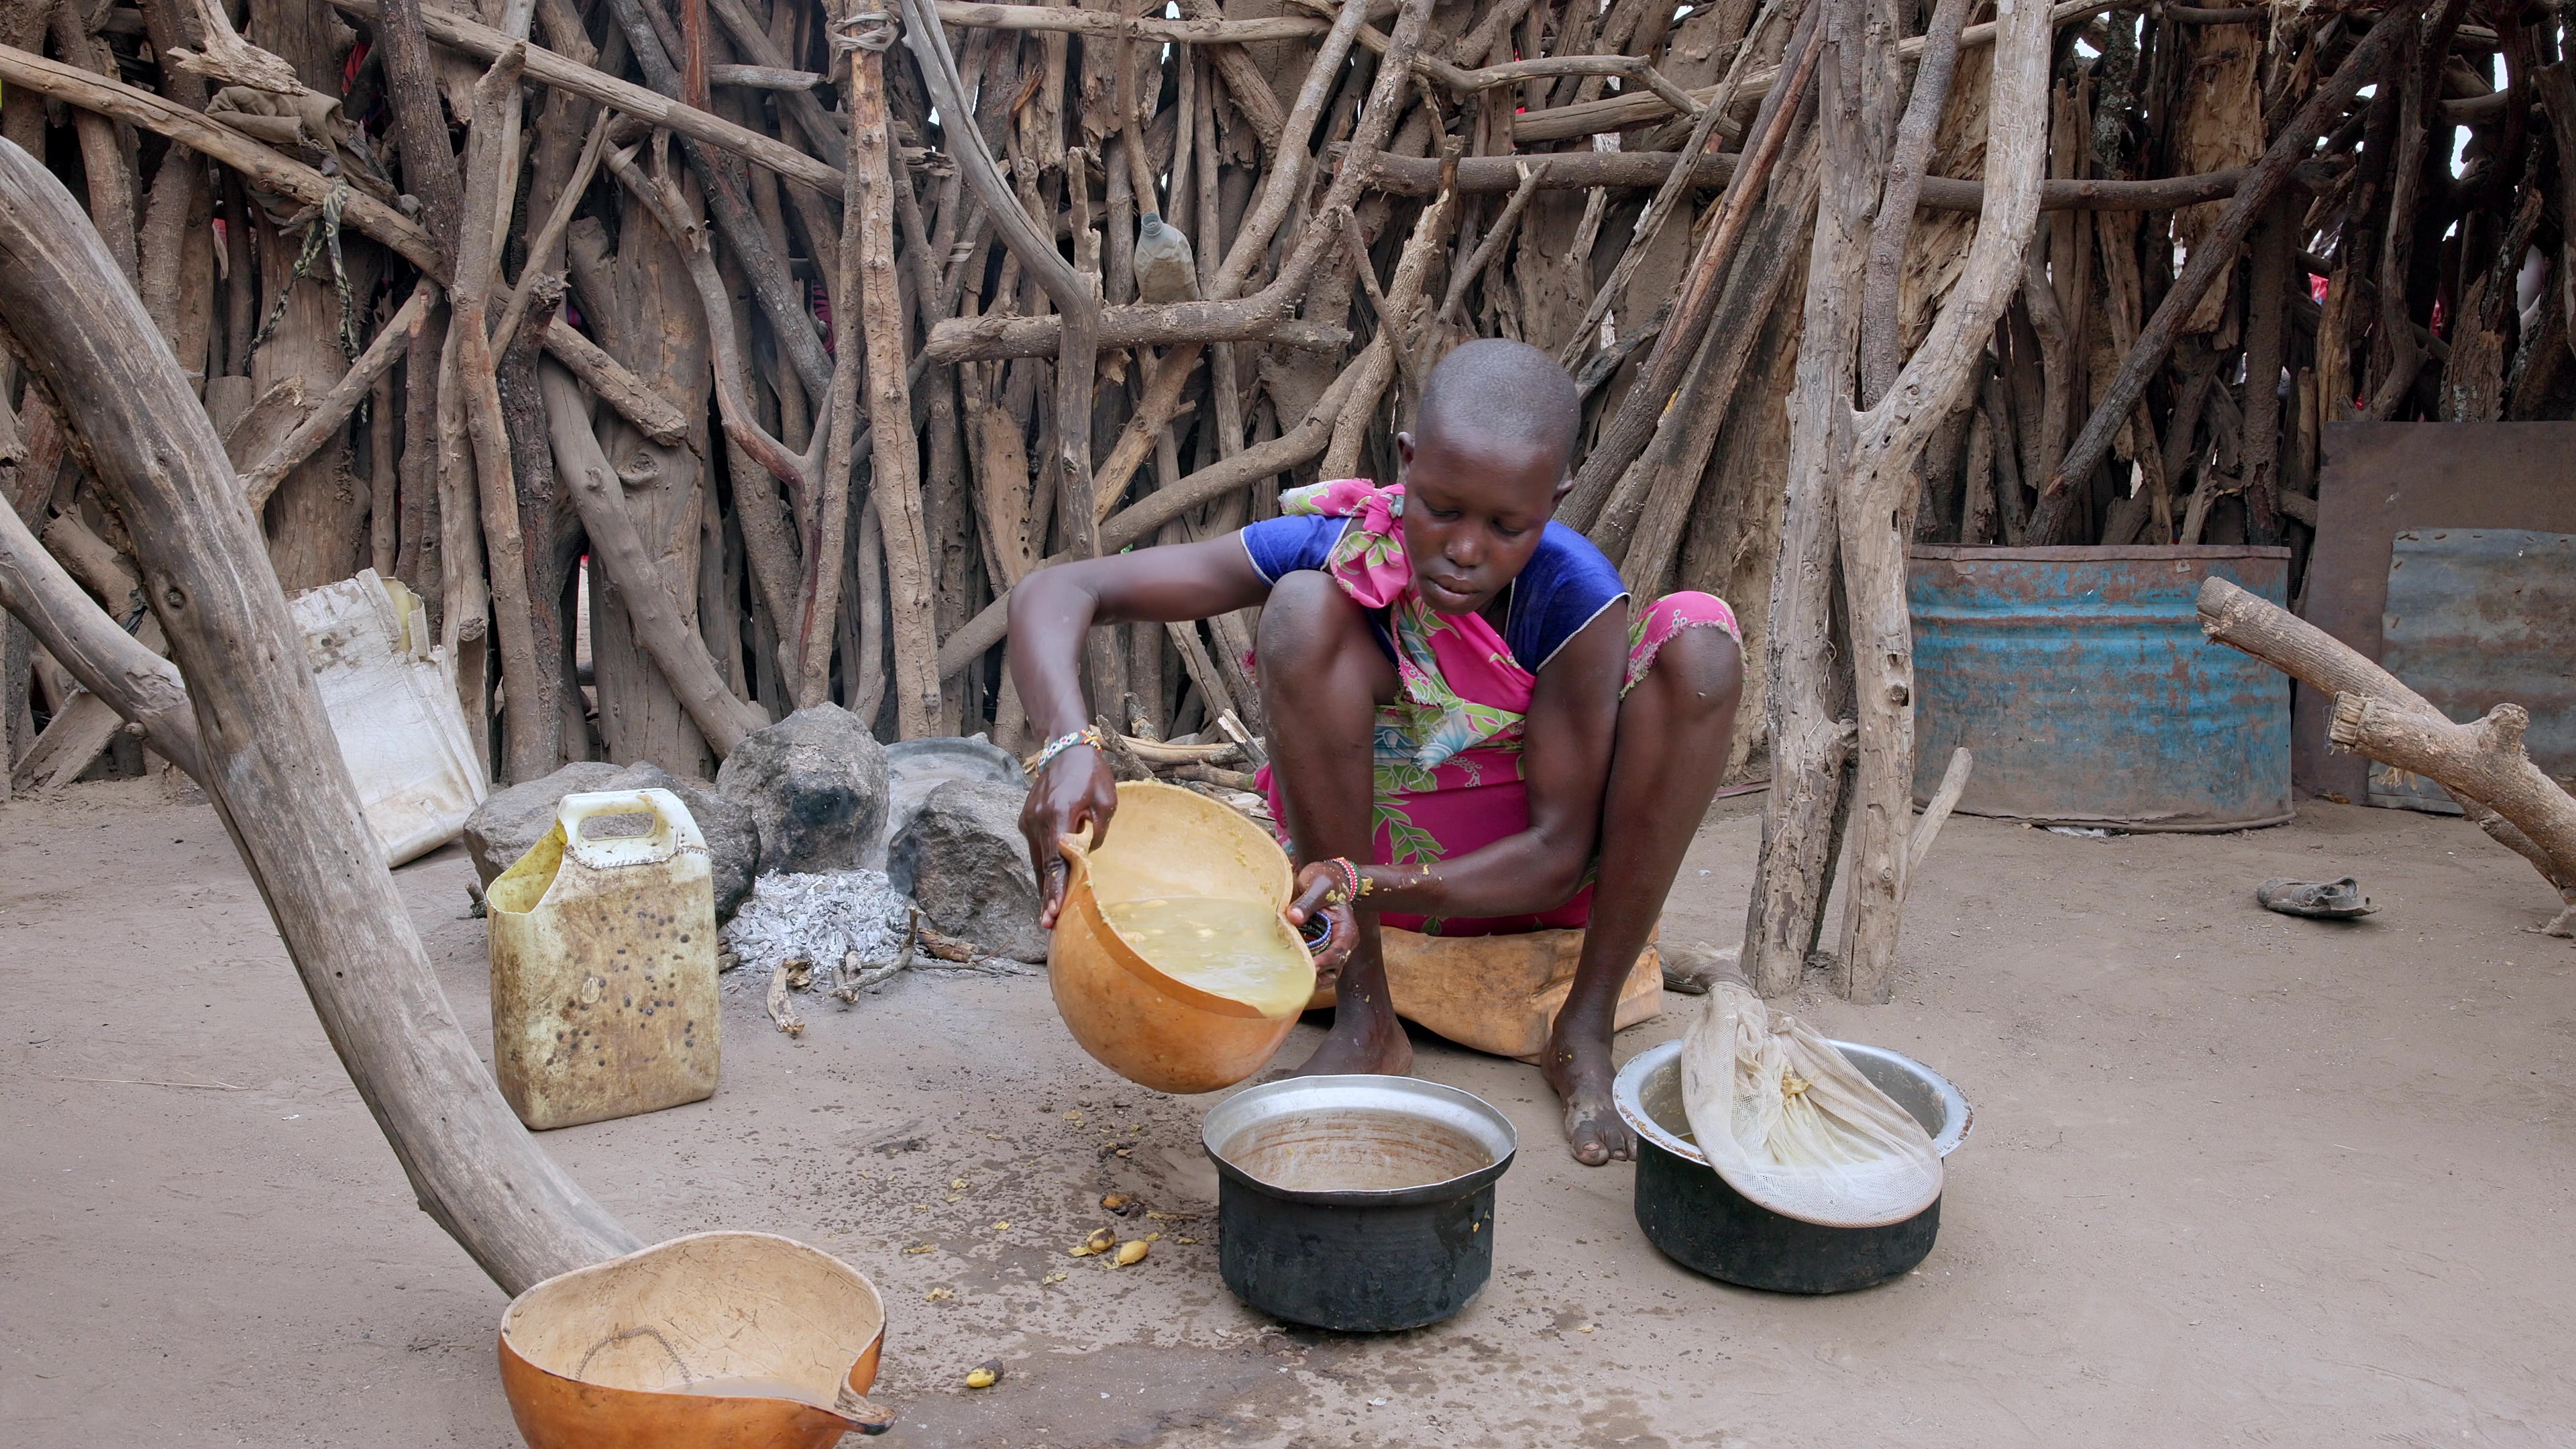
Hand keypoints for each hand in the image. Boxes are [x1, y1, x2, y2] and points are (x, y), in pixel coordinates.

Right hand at [1020, 747, 1117, 928]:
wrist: (1066, 746)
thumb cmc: (1091, 773)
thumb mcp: (1106, 802)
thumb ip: (1096, 832)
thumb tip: (1086, 857)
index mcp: (1057, 816)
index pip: (1056, 861)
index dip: (1057, 890)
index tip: (1055, 913)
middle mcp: (1037, 820)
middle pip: (1043, 867)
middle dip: (1047, 897)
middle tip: (1049, 925)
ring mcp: (1028, 819)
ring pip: (1037, 859)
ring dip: (1045, 884)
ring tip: (1049, 913)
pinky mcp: (1026, 818)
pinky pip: (1036, 848)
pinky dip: (1043, 866)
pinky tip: (1050, 884)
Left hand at [1284, 862, 1358, 984]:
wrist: (1324, 878)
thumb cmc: (1325, 881)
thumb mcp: (1318, 886)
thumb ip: (1307, 901)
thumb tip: (1293, 917)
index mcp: (1346, 931)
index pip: (1339, 952)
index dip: (1325, 961)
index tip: (1311, 966)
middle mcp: (1339, 944)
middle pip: (1332, 970)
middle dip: (1315, 976)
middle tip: (1294, 976)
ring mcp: (1327, 949)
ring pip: (1321, 974)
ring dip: (1306, 976)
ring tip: (1286, 974)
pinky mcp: (1314, 949)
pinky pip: (1308, 964)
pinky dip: (1297, 967)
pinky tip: (1282, 964)